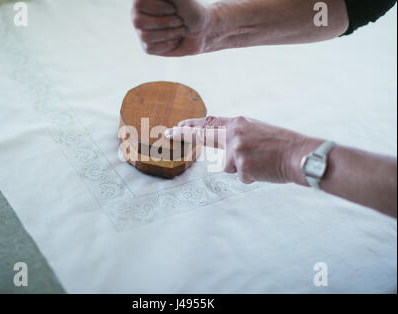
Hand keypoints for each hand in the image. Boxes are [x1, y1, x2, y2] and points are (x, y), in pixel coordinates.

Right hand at [132, 0, 211, 55]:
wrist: (202, 32)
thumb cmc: (192, 11)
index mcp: (144, 1)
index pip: (138, 5)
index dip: (158, 8)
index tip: (174, 9)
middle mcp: (139, 15)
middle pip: (139, 22)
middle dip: (166, 22)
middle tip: (179, 21)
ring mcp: (142, 31)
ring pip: (145, 36)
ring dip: (169, 34)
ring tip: (179, 30)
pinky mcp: (148, 46)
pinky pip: (150, 48)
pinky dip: (167, 45)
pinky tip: (174, 40)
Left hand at [165, 116, 312, 183]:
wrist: (300, 154)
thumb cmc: (282, 144)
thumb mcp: (257, 130)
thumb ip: (237, 134)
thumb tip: (222, 143)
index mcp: (239, 123)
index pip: (209, 122)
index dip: (191, 125)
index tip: (176, 126)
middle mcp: (234, 134)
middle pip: (204, 137)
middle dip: (184, 135)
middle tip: (167, 132)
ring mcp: (237, 150)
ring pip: (227, 165)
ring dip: (240, 167)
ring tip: (260, 162)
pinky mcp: (242, 167)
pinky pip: (241, 176)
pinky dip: (251, 176)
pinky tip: (264, 170)